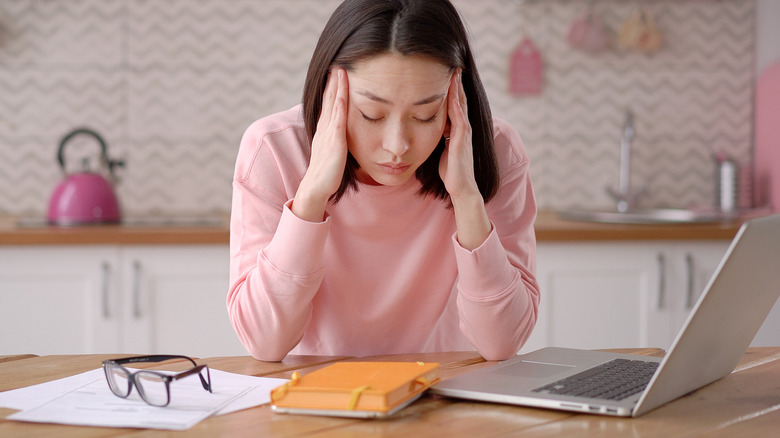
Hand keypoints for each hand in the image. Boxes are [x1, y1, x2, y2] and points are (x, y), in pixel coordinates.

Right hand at [293, 68, 348, 220]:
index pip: (329, 103)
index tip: (337, 71)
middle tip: (338, 62)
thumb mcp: (332, 150)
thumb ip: (337, 139)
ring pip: (333, 105)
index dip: (332, 87)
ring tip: (340, 70)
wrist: (316, 187)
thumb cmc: (326, 172)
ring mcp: (328, 133)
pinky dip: (340, 105)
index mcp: (324, 129)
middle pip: (329, 99)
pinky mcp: (334, 142)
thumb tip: (343, 132)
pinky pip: (338, 120)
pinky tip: (343, 94)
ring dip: (336, 87)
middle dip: (333, 80)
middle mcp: (324, 128)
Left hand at [439, 70, 479, 201]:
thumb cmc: (450, 171)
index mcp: (457, 129)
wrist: (461, 188)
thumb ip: (439, 136)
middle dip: (456, 82)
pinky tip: (452, 93)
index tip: (445, 72)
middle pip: (459, 99)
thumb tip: (427, 127)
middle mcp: (463, 127)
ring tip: (454, 71)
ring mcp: (464, 133)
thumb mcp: (441, 148)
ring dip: (458, 88)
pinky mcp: (462, 140)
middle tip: (453, 64)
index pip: (454, 103)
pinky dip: (456, 105)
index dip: (451, 88)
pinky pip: (459, 118)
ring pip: (461, 105)